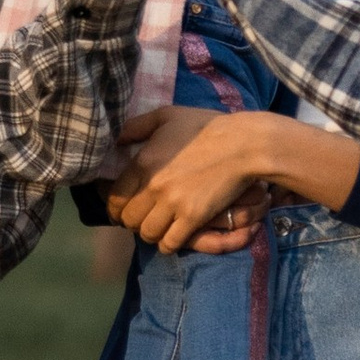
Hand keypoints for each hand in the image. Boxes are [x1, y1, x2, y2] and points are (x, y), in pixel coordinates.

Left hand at [105, 105, 275, 253]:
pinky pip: (170, 243)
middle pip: (128, 220)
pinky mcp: (194, 217)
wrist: (244, 145)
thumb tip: (116, 141)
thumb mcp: (167, 116)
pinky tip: (172, 236)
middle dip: (132, 221)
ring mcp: (174, 204)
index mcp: (143, 163)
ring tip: (157, 227)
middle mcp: (154, 186)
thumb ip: (136, 126)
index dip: (117, 206)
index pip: (115, 198)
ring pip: (147, 234)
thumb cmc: (206, 127)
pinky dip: (168, 244)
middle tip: (142, 217)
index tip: (124, 207)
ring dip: (150, 233)